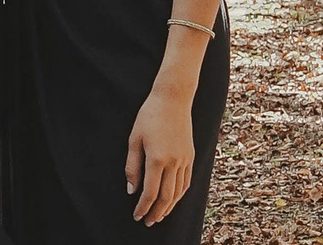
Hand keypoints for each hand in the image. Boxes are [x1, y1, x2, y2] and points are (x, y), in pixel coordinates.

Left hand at [126, 86, 195, 224]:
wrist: (173, 99)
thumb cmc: (149, 116)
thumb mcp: (134, 139)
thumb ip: (132, 166)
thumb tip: (131, 190)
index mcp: (157, 158)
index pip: (150, 192)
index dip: (143, 207)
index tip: (137, 215)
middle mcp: (174, 162)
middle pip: (167, 197)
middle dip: (157, 212)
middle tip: (148, 222)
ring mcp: (185, 160)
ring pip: (179, 192)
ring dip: (170, 207)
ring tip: (159, 215)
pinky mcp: (191, 157)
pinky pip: (187, 182)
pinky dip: (180, 195)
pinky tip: (173, 199)